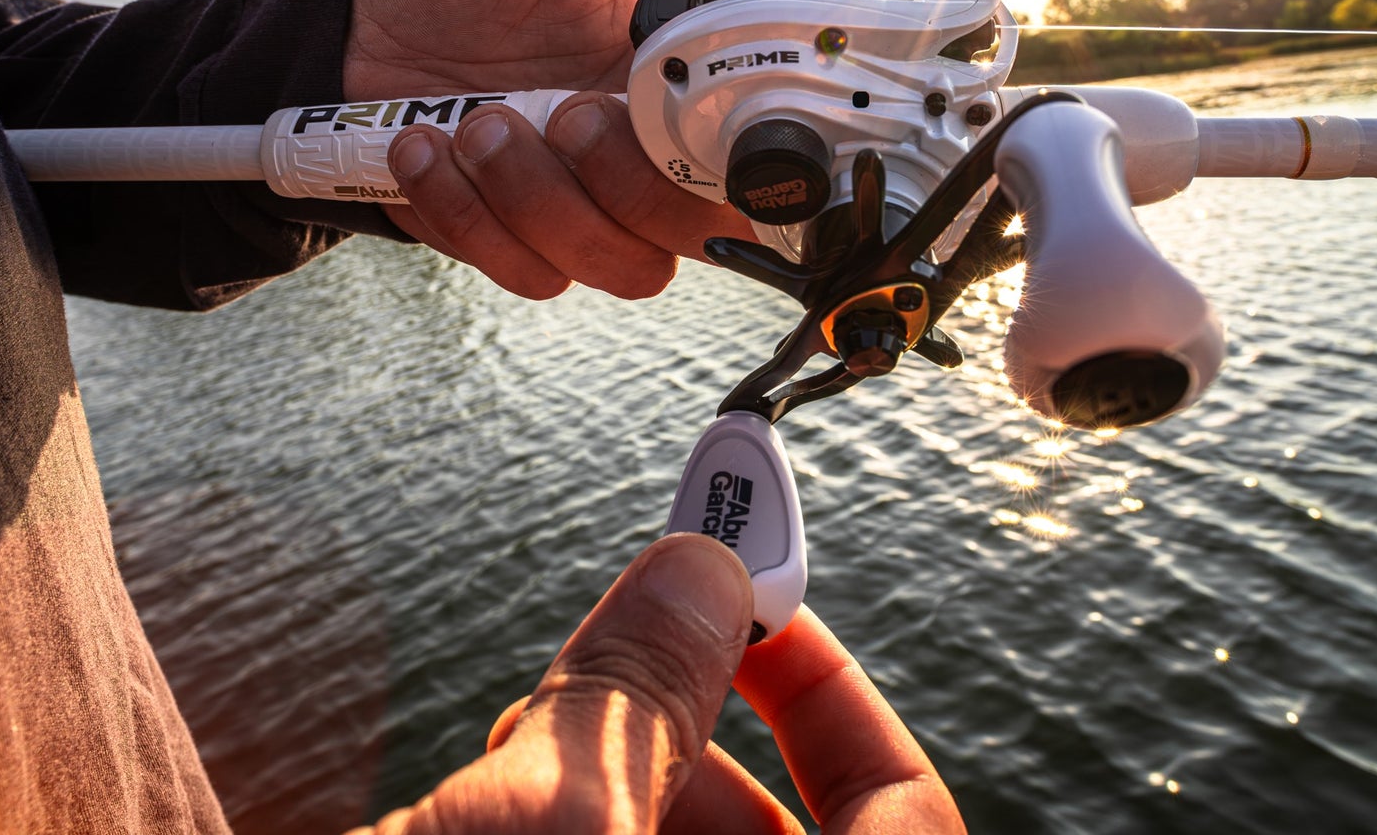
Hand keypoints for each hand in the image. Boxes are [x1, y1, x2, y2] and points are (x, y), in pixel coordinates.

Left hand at [347, 0, 821, 298]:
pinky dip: (470, 215)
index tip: (691, 110)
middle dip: (630, 184)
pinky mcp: (509, 234)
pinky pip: (528, 274)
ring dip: (543, 200)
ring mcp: (578, 198)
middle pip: (702, 229)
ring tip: (475, 122)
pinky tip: (424, 144)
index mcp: (679, 66)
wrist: (343, 5)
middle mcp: (641, 145)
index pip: (759, 143)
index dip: (754, 153)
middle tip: (564, 112)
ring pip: (623, 265)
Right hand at [359, 535, 961, 834]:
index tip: (755, 610)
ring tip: (509, 748)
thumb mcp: (547, 826)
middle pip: (769, 828)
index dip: (837, 694)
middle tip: (603, 665)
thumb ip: (635, 693)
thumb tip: (701, 568)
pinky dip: (559, 826)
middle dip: (679, 731)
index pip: (905, 815)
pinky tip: (471, 803)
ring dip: (598, 782)